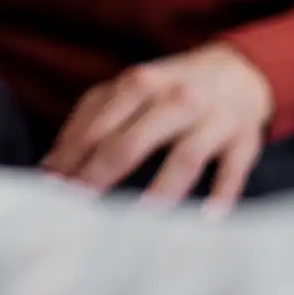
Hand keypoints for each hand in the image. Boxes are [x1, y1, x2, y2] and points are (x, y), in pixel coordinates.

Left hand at [42, 44, 271, 213]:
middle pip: (132, 141)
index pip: (99, 126)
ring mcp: (213, 118)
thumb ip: (89, 119)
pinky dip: (222, 193)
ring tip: (138, 223)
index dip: (73, 159)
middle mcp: (176, 97)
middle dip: (101, 176)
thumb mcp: (129, 90)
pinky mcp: (244, 139)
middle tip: (79, 209)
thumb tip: (49, 165)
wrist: (238, 71)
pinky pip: (233, 168)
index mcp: (141, 83)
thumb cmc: (169, 88)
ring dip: (161, 190)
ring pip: (185, 156)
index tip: (52, 190)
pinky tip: (207, 220)